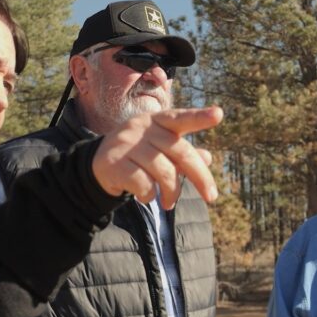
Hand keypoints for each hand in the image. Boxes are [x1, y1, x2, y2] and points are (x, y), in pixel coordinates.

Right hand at [92, 106, 222, 208]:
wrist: (96, 165)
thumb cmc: (137, 156)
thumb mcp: (160, 150)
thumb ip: (183, 153)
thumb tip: (208, 157)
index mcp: (157, 121)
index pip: (180, 118)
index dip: (199, 117)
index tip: (219, 114)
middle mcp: (142, 129)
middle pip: (181, 153)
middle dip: (200, 177)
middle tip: (212, 197)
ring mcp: (127, 145)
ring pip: (165, 172)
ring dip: (172, 193)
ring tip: (169, 202)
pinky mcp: (115, 164)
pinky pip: (144, 185)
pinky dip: (150, 196)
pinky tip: (146, 197)